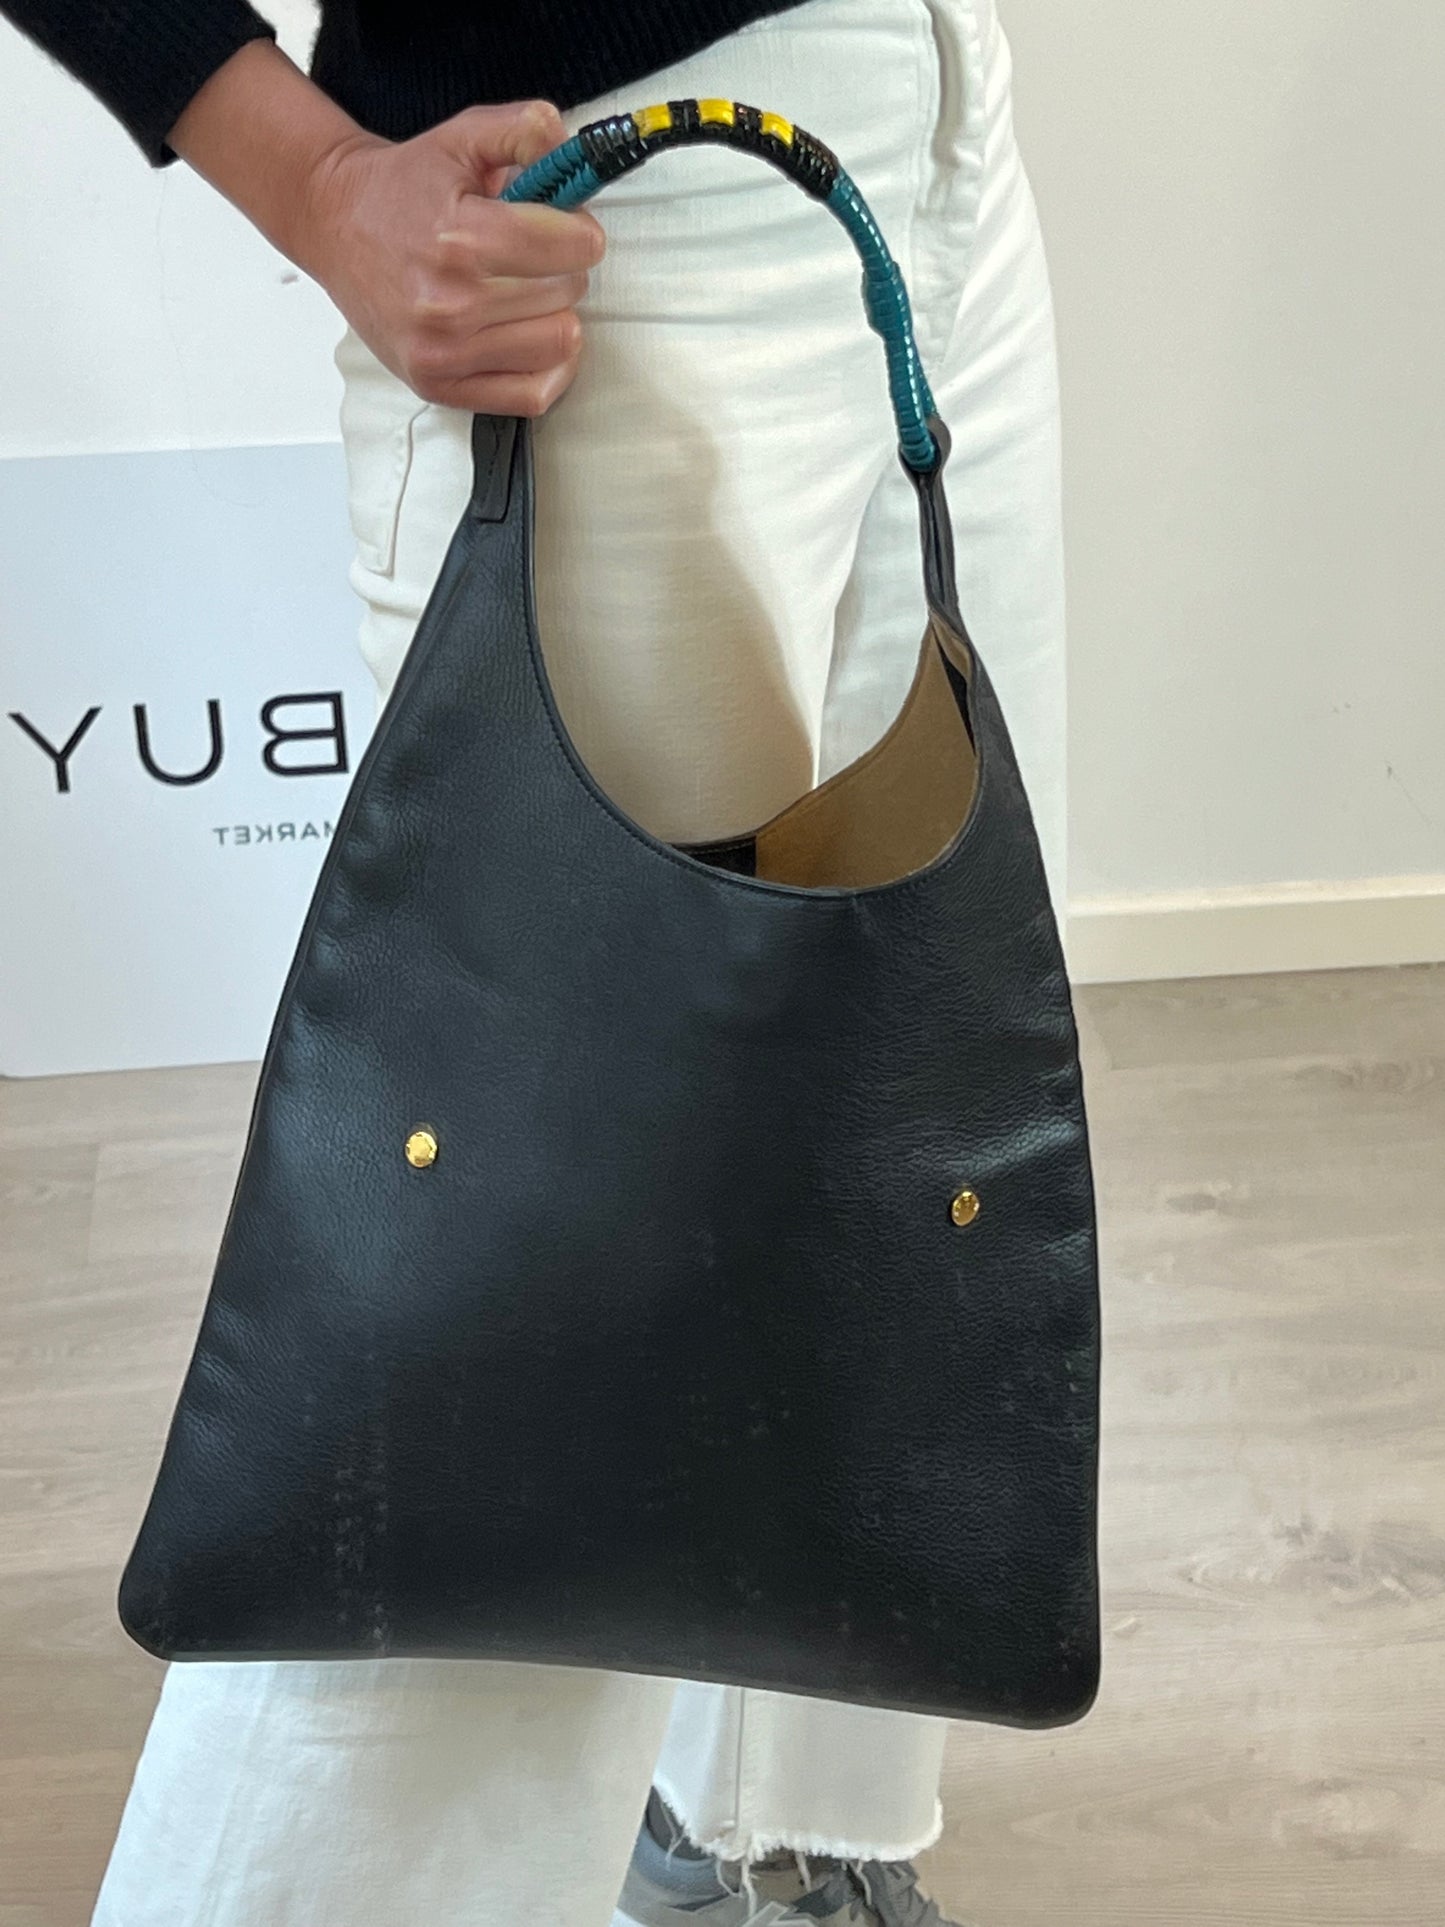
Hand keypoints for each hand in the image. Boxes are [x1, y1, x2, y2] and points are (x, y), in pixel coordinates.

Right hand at [302, 102, 605, 415]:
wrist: (335, 223)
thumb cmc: (403, 188)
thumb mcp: (462, 137)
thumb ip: (521, 130)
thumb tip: (568, 146)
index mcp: (460, 237)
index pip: (571, 248)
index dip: (581, 232)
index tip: (567, 227)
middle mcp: (450, 302)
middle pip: (567, 295)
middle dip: (564, 270)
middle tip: (535, 258)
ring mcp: (443, 351)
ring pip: (558, 344)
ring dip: (555, 317)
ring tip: (527, 294)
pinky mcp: (438, 385)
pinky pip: (532, 396)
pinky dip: (546, 370)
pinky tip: (531, 339)